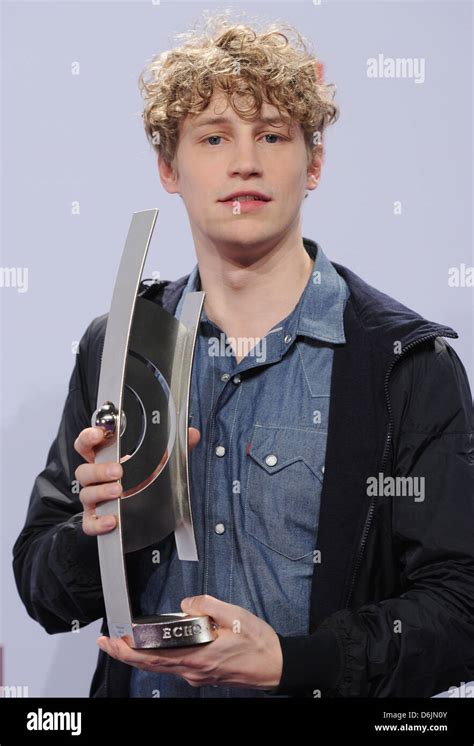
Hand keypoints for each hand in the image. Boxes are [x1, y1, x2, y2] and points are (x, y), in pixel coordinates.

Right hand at [74, 426, 200, 535]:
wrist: (144, 510)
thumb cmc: (143, 477)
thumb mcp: (160, 460)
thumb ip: (175, 447)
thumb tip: (192, 434)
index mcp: (105, 457)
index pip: (87, 443)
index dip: (89, 436)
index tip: (99, 433)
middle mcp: (95, 477)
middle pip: (84, 470)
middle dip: (100, 469)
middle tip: (118, 471)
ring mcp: (93, 499)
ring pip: (86, 494)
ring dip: (101, 492)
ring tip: (119, 492)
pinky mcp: (96, 519)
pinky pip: (89, 523)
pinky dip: (98, 522)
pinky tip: (112, 521)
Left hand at [97, 594, 282, 690]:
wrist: (276, 664)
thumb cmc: (258, 644)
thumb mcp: (233, 615)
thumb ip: (206, 605)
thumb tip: (187, 603)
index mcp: (197, 656)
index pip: (152, 657)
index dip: (128, 651)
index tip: (113, 642)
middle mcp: (193, 669)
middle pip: (151, 664)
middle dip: (126, 654)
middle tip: (108, 643)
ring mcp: (198, 674)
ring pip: (162, 665)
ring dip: (141, 655)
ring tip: (127, 643)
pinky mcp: (204, 672)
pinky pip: (176, 664)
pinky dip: (161, 656)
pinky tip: (159, 646)